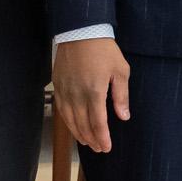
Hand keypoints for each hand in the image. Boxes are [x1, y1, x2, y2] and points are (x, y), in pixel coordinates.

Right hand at [53, 37, 132, 153]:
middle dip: (92, 139)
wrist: (80, 32)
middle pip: (83, 124)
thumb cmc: (104, 50)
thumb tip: (123, 117)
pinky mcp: (57, 85)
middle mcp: (77, 95)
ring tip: (87, 143)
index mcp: (94, 92)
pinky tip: (73, 127)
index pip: (98, 123)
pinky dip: (67, 122)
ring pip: (70, 120)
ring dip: (79, 133)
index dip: (102, 138)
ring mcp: (65, 91)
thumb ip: (121, 96)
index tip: (107, 148)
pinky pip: (61, 109)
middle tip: (99, 148)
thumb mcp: (120, 70)